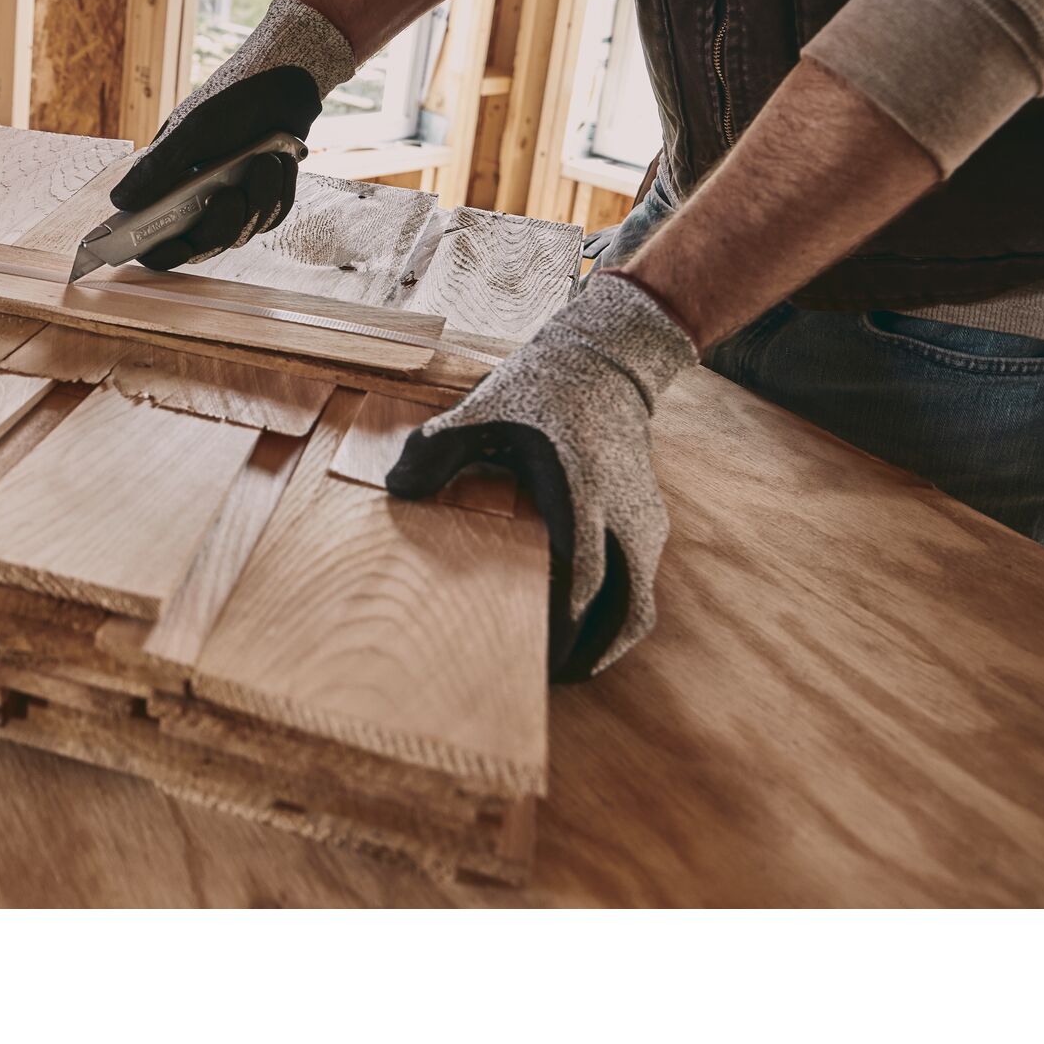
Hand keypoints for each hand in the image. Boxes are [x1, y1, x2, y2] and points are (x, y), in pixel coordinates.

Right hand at [109, 0, 354, 268]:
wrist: (283, 83)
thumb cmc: (231, 102)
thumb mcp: (192, 133)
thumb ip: (158, 170)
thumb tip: (119, 202)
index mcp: (169, 188)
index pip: (155, 239)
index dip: (159, 253)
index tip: (172, 247)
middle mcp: (198, 203)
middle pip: (203, 246)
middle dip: (221, 225)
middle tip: (230, 195)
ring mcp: (232, 203)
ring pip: (242, 233)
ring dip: (259, 199)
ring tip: (266, 160)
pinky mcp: (263, 200)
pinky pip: (271, 217)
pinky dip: (278, 193)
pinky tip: (279, 162)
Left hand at [386, 274, 696, 679]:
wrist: (606, 362)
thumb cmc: (538, 390)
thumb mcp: (480, 411)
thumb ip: (436, 451)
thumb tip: (394, 491)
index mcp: (580, 492)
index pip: (581, 575)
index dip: (563, 625)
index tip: (537, 660)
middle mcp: (622, 516)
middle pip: (623, 610)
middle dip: (589, 653)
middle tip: (547, 681)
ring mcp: (643, 522)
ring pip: (639, 605)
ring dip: (607, 643)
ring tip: (566, 667)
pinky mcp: (649, 523)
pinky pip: (641, 585)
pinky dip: (617, 617)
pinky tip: (582, 627)